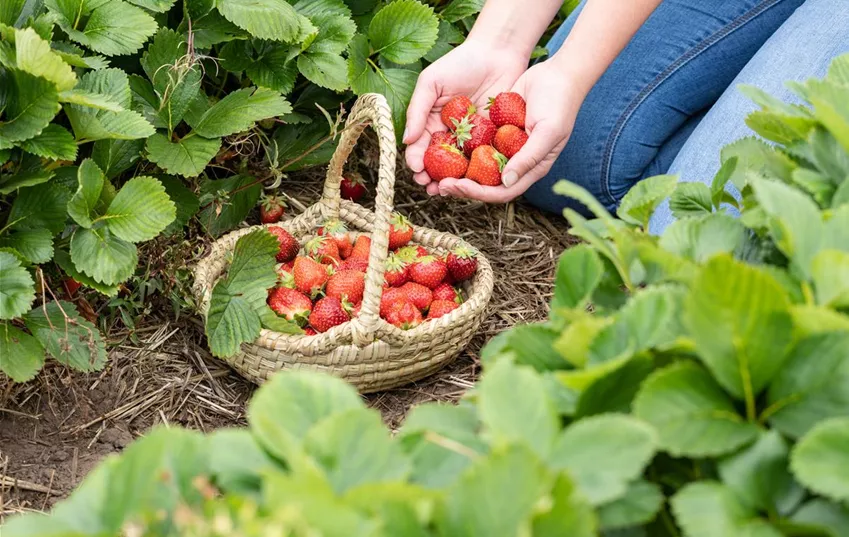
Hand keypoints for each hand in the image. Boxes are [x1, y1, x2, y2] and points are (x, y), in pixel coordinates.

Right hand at [403, 39, 527, 195]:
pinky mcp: (490, 139)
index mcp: (430, 121)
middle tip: (431, 187)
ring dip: (452, 180)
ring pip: (458, 165)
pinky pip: (481, 158)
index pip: (419, 146)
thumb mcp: (431, 82)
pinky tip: (473, 180)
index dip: (416, 160)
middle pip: (437, 162)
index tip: (417, 170)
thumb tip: (406, 140)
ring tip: (448, 189)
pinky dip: (476, 171)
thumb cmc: (461, 62)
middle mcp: (448, 133)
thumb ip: (417, 110)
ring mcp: (470, 138)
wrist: (498, 53)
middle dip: (432, 176)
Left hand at [436, 60, 582, 202]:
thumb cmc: (560, 103)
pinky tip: (440, 145)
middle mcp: (514, 162)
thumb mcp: (547, 132)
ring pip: (476, 165)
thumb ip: (528, 158)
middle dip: (460, 186)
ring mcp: (504, 146)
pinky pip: (474, 143)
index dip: (476, 193)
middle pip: (484, 183)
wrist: (558, 73)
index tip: (454, 186)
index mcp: (529, 169)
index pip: (500, 191)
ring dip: (456, 170)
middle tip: (436, 184)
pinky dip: (459, 147)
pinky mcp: (495, 130)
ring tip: (432, 171)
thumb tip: (506, 181)